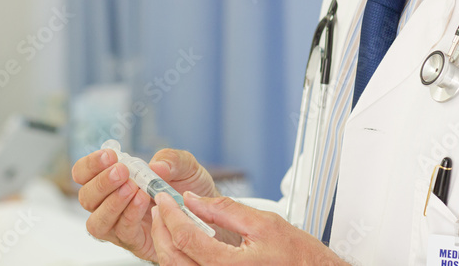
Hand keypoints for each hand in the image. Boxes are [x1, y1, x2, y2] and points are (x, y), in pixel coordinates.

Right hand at [72, 148, 218, 261]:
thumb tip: (155, 166)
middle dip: (101, 183)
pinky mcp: (135, 242)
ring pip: (96, 222)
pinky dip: (130, 216)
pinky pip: (122, 233)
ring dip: (112, 203)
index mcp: (114, 180)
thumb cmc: (191, 188)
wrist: (212, 215)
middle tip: (122, 171)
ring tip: (133, 188)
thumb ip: (171, 159)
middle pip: (86, 198)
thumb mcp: (186, 166)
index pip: (84, 174)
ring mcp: (120, 225)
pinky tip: (144, 202)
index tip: (110, 155)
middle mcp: (111, 204)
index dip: (90, 164)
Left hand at [151, 191, 343, 264]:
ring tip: (166, 222)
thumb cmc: (299, 257)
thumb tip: (193, 200)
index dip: (170, 214)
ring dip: (166, 245)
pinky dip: (180, 259)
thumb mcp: (263, 224)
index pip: (186, 237)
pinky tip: (182, 243)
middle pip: (173, 258)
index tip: (164, 199)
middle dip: (161, 229)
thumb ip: (224, 210)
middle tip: (159, 208)